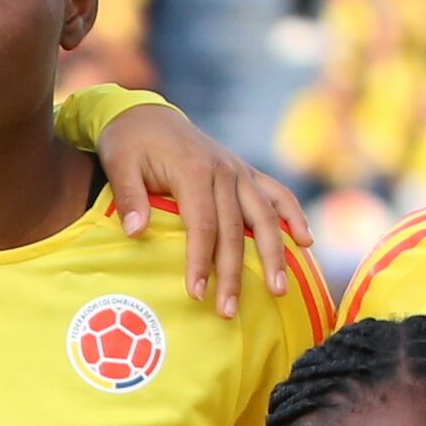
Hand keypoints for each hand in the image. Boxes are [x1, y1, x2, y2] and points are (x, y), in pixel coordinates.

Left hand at [90, 97, 320, 307]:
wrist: (146, 114)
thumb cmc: (129, 143)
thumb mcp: (119, 164)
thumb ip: (130, 198)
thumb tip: (136, 232)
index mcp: (193, 170)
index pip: (202, 225)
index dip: (200, 261)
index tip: (197, 294)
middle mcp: (224, 171)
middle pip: (235, 229)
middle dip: (233, 273)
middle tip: (228, 311)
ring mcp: (239, 171)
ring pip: (264, 216)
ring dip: (274, 254)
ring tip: (280, 290)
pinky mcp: (244, 173)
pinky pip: (276, 194)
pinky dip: (293, 215)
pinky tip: (306, 241)